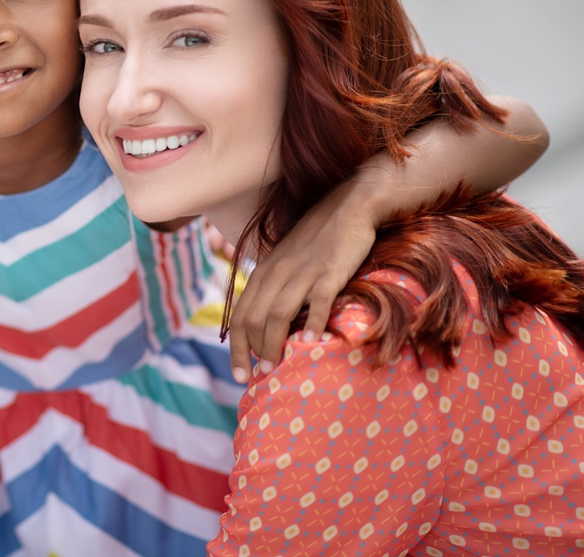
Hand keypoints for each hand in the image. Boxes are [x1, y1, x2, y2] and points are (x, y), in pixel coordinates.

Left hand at [226, 181, 376, 382]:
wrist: (348, 206)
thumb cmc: (317, 239)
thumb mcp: (286, 262)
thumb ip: (275, 287)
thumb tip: (269, 325)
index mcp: (263, 272)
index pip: (240, 316)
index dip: (236, 348)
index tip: (238, 375)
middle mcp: (276, 273)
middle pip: (253, 318)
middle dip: (251, 352)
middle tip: (259, 377)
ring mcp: (302, 272)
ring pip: (278, 313)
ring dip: (274, 344)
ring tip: (277, 369)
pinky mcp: (329, 271)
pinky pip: (316, 301)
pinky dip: (313, 323)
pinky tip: (311, 344)